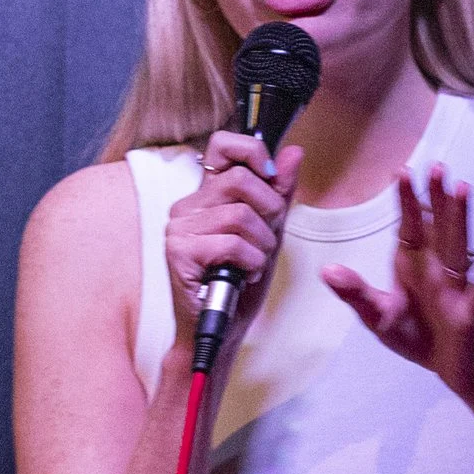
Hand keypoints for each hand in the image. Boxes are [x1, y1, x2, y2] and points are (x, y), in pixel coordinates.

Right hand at [164, 130, 301, 357]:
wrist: (222, 328)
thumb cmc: (241, 282)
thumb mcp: (270, 231)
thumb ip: (279, 192)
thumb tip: (293, 153)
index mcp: (208, 194)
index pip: (223, 145)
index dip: (253, 152)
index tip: (271, 180)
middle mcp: (188, 206)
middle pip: (242, 181)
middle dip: (270, 213)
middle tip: (266, 241)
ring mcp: (179, 228)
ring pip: (241, 215)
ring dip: (262, 246)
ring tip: (253, 264)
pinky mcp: (179, 252)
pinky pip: (232, 244)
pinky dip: (251, 263)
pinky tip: (243, 275)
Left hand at [321, 167, 473, 417]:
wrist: (453, 370)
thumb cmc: (418, 336)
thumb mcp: (378, 316)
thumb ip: (356, 292)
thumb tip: (326, 269)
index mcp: (414, 265)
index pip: (411, 226)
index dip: (407, 201)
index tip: (401, 171)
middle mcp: (437, 269)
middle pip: (438, 228)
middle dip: (436, 198)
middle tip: (436, 165)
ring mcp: (456, 289)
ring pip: (459, 248)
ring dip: (461, 219)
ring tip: (463, 188)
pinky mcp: (469, 315)